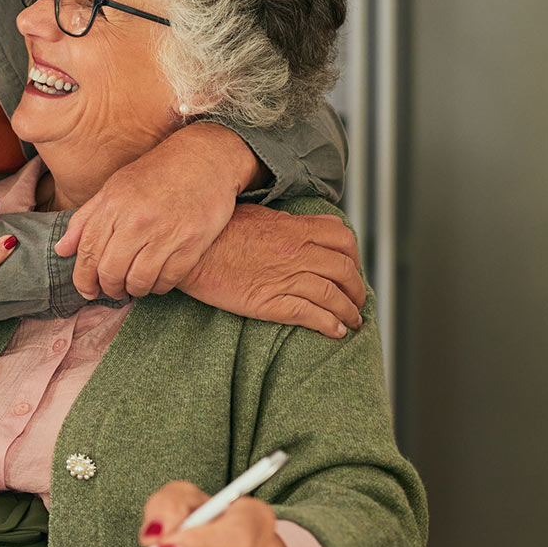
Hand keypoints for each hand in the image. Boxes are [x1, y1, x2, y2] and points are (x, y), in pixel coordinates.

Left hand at [54, 123, 259, 300]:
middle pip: (110, 272)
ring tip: (134, 285)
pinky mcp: (192, 245)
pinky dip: (158, 287)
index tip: (86, 289)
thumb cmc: (156, 173)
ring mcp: (166, 234)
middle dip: (108, 288)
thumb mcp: (115, 187)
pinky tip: (156, 279)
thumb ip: (86, 219)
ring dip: (133, 290)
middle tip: (112, 289)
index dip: (83, 278)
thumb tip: (61, 249)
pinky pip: (167, 281)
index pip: (88, 252)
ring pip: (138, 281)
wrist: (205, 159)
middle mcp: (137, 221)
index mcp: (114, 205)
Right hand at [181, 203, 364, 338]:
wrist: (190, 252)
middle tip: (357, 299)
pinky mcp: (271, 303)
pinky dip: (330, 325)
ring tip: (353, 321)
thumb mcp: (256, 215)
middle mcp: (296, 252)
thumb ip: (285, 222)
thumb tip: (303, 224)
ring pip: (333, 295)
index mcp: (293, 228)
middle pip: (345, 270)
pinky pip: (311, 315)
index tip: (353, 267)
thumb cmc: (216, 232)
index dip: (354, 256)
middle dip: (357, 288)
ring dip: (349, 311)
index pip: (342, 239)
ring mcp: (285, 278)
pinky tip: (336, 332)